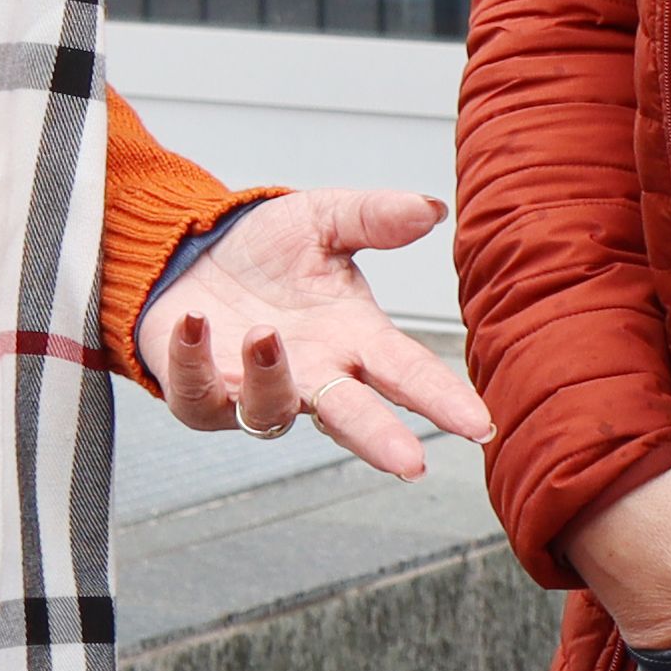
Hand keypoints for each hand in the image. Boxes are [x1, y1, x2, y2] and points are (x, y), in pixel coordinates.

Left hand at [144, 191, 494, 479]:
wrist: (193, 254)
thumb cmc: (267, 251)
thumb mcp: (325, 220)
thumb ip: (374, 217)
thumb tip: (431, 208)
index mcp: (352, 338)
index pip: (407, 372)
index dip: (442, 398)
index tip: (478, 423)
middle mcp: (311, 373)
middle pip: (350, 415)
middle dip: (377, 437)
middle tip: (408, 462)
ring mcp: (253, 389)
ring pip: (269, 409)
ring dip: (270, 378)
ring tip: (265, 334)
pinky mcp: (199, 391)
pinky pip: (196, 392)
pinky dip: (193, 359)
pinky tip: (195, 323)